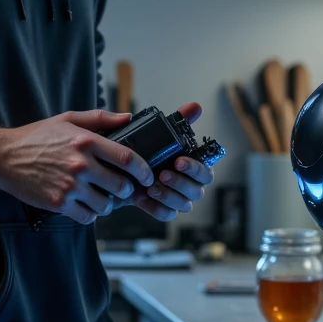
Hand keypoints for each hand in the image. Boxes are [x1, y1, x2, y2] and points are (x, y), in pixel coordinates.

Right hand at [0, 109, 153, 225]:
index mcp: (86, 141)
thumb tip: (128, 118)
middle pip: (120, 186)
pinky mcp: (59, 203)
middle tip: (122, 188)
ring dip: (107, 203)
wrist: (3, 157)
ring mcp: (70, 186)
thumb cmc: (36, 137)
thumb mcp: (68, 119)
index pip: (127, 158)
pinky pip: (87, 216)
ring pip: (105, 205)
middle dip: (126, 190)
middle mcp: (81, 165)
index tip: (147, 176)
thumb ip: (100, 118)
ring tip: (100, 196)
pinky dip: (89, 213)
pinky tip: (83, 204)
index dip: (143, 170)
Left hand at [129, 101, 215, 223]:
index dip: (195, 169)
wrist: (116, 165)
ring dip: (168, 196)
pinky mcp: (162, 209)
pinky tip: (141, 197)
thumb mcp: (158, 130)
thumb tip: (196, 107)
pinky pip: (166, 214)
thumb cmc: (143, 147)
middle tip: (162, 174)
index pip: (206, 173)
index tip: (179, 161)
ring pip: (184, 205)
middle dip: (180, 183)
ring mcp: (177, 199)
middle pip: (197, 191)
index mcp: (192, 166)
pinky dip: (156, 207)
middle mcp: (189, 183)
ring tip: (150, 186)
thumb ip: (179, 120)